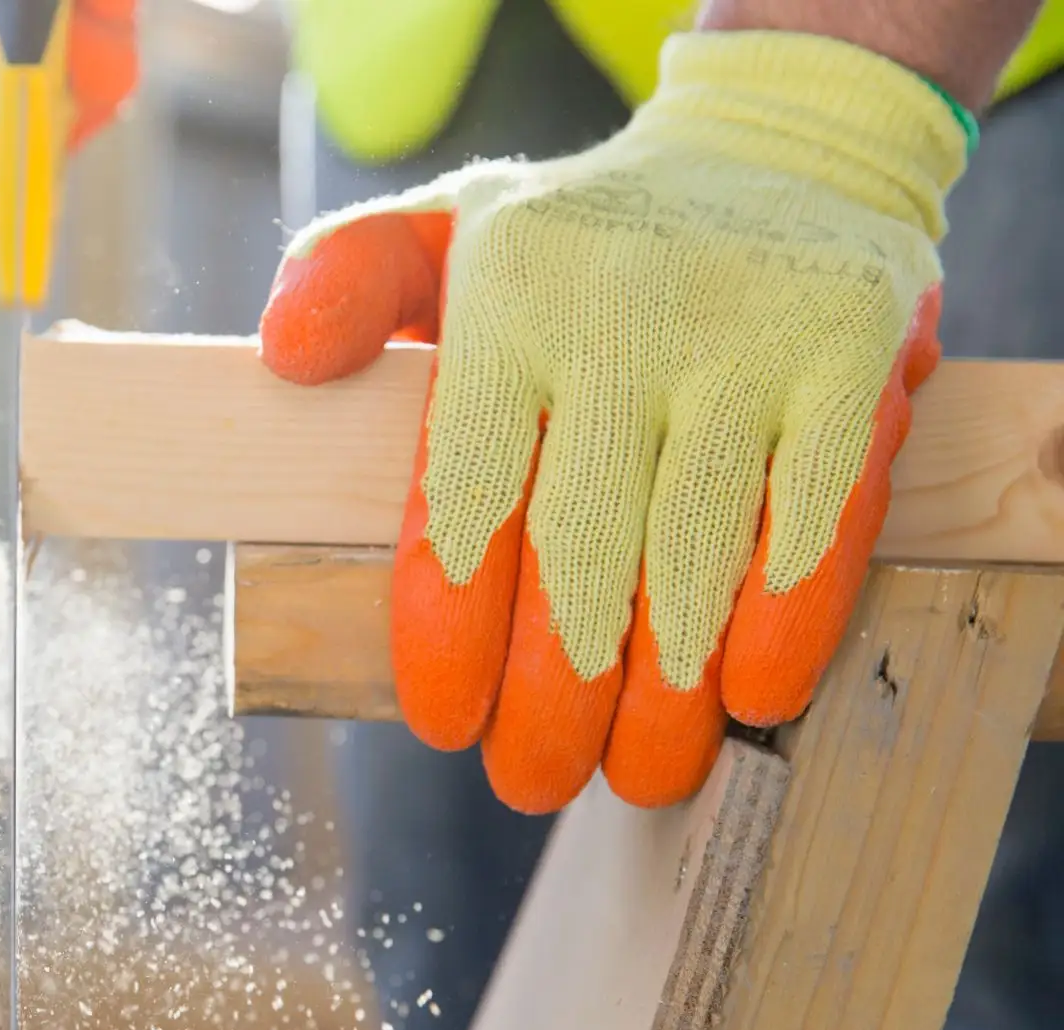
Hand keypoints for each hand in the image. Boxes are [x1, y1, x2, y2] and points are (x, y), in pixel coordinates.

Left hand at [259, 32, 967, 813]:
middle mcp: (621, 321)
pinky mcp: (852, 358)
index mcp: (505, 305)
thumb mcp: (445, 226)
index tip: (446, 723)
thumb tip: (284, 363)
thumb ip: (347, 282)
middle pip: (576, 560)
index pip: (463, 506)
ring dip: (664, 696)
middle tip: (533, 779)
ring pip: (694, 561)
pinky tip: (751, 698)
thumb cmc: (583, 237)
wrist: (783, 145)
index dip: (453, 638)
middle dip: (553, 701)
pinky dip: (784, 621)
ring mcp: (745, 339)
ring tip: (637, 775)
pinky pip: (818, 520)